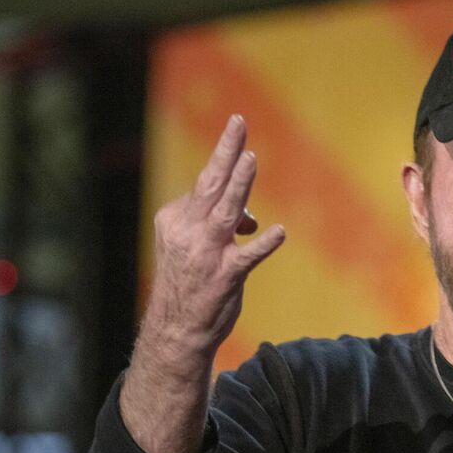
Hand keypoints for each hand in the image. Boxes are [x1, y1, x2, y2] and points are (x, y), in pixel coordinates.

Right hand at [146, 114, 284, 355]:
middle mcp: (187, 232)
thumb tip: (251, 219)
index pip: (206, 189)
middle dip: (226, 149)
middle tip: (239, 121)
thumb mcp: (194, 247)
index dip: (232, 182)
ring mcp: (205, 253)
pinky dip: (264, 243)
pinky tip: (278, 233)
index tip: (244, 169)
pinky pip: (248, 256)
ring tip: (251, 158)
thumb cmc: (189, 284)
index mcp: (174, 220)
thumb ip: (222, 225)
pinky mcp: (225, 276)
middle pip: (210, 183)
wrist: (177, 331)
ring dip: (240, 184)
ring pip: (224, 211)